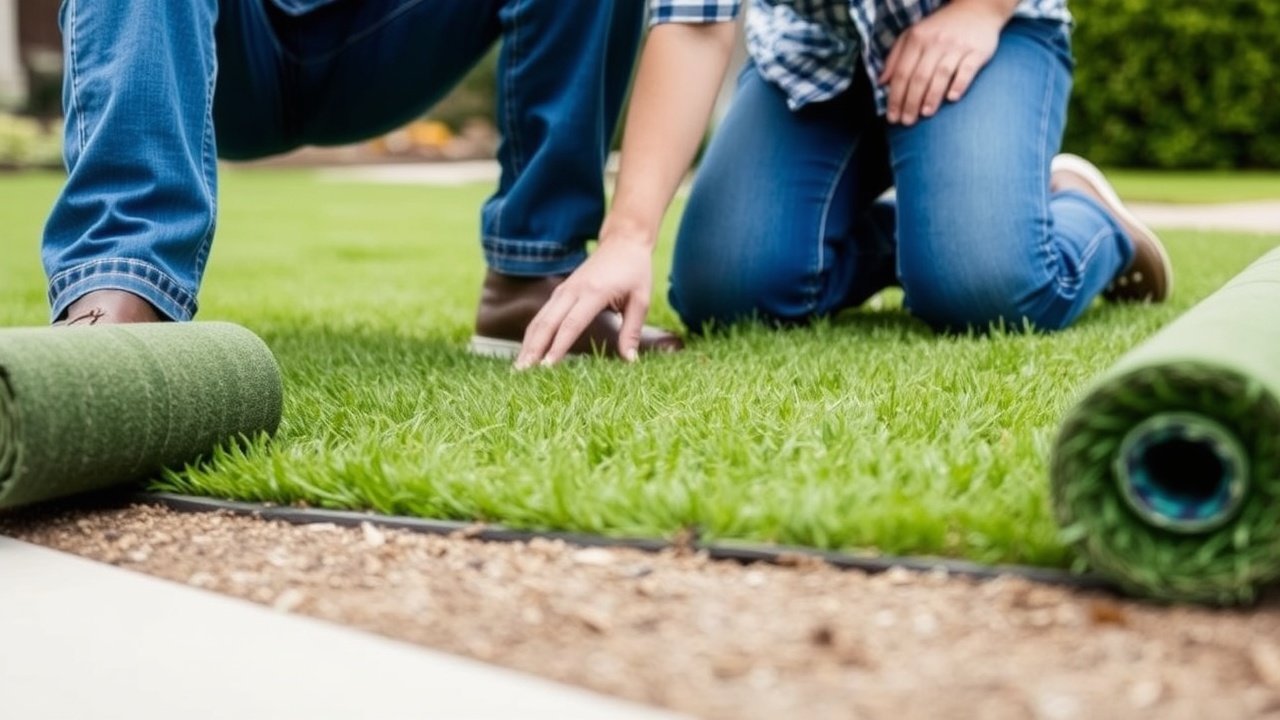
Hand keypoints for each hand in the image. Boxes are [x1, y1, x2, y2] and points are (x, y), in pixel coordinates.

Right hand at [515, 230, 654, 368]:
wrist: (623, 241)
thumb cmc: (634, 271)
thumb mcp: (641, 300)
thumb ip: (632, 330)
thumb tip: (630, 360)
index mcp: (594, 292)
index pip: (571, 324)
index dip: (558, 346)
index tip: (548, 367)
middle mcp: (573, 290)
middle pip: (548, 323)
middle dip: (534, 348)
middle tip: (523, 372)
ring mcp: (564, 290)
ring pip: (540, 319)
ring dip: (528, 343)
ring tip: (519, 367)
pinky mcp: (560, 291)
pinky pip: (543, 315)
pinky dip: (533, 334)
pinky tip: (528, 350)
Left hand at [878, 0, 1008, 125]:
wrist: (977, 9)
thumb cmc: (940, 28)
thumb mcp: (913, 35)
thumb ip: (895, 57)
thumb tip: (881, 82)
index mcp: (917, 39)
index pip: (902, 73)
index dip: (895, 97)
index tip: (892, 116)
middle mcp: (936, 42)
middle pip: (919, 77)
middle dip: (910, 103)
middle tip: (906, 122)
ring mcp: (957, 46)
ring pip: (941, 75)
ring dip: (931, 97)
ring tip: (925, 114)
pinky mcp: (977, 51)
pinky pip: (967, 70)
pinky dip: (959, 85)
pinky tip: (951, 98)